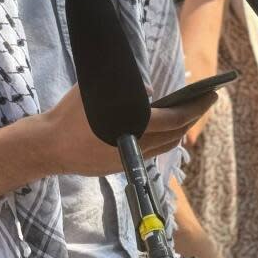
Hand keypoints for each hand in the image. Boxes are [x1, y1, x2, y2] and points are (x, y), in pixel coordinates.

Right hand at [39, 85, 217, 175]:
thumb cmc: (70, 114)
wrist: (47, 147)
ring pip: (165, 148)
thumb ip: (128, 89)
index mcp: (133, 127)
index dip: (196, 107)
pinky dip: (162, 141)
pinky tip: (162, 129)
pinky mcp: (120, 168)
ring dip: (179, 132)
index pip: (175, 120)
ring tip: (186, 114)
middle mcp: (136, 148)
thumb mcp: (99, 92)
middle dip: (192, 118)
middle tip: (203, 101)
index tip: (211, 95)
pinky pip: (150, 154)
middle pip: (175, 135)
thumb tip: (152, 92)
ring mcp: (128, 161)